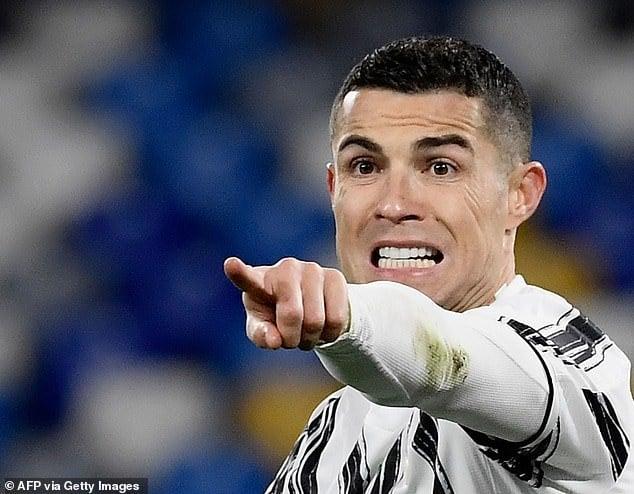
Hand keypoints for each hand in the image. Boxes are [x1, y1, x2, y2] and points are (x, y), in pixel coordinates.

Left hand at [223, 257, 348, 349]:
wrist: (313, 306)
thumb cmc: (278, 317)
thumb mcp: (263, 329)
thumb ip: (262, 335)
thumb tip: (275, 340)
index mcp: (260, 281)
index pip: (247, 279)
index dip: (239, 273)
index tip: (230, 264)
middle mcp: (286, 268)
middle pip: (292, 314)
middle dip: (292, 338)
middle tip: (291, 340)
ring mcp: (312, 269)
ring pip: (316, 320)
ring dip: (311, 338)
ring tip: (307, 333)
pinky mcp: (335, 276)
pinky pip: (336, 319)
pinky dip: (329, 334)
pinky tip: (324, 326)